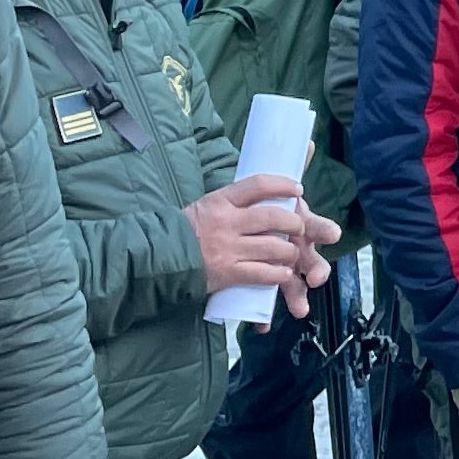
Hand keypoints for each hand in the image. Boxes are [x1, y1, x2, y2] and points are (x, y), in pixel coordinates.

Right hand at [190, 175, 336, 301]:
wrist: (159, 257)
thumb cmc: (188, 230)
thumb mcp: (207, 205)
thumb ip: (234, 201)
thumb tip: (264, 191)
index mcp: (221, 200)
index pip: (258, 184)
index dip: (283, 185)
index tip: (297, 189)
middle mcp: (226, 222)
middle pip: (273, 217)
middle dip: (294, 222)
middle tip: (299, 227)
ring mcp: (228, 248)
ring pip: (274, 247)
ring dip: (290, 251)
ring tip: (292, 253)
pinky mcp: (228, 272)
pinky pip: (264, 273)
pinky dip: (279, 274)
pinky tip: (283, 273)